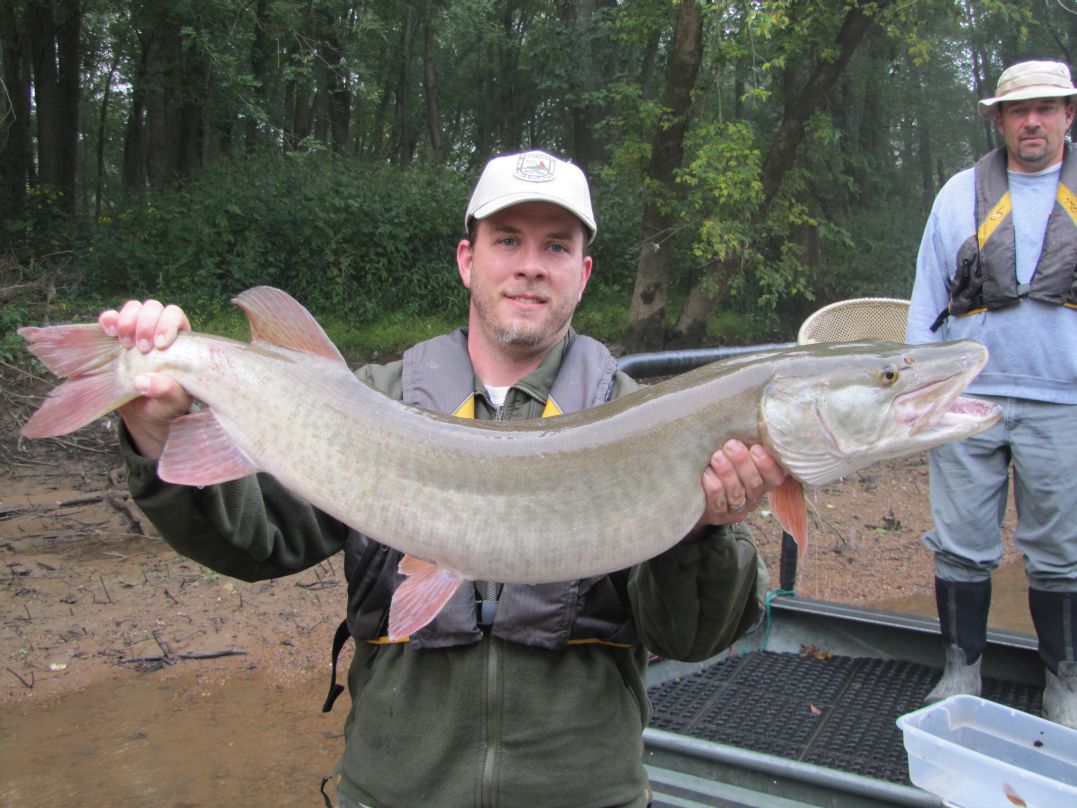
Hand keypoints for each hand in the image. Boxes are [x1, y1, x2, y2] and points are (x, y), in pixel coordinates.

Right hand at [98, 300, 193, 458]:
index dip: (168, 324)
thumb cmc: (166, 406)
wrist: (144, 415)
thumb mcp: (172, 404)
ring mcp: (136, 333)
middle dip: (146, 323)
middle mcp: (159, 332)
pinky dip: (108, 319)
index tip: (160, 345)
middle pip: (154, 308)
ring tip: (124, 344)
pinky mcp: (116, 339)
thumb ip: (167, 392)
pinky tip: (108, 331)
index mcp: (181, 342)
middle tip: (141, 348)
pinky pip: (110, 319)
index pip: (176, 316)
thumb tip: (145, 382)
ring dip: (127, 320)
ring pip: (134, 308)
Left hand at [691, 440, 784, 533]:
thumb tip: (749, 422)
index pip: (775, 477)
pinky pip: (718, 502)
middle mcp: (753, 497)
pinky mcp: (718, 514)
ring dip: (728, 473)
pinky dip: (713, 487)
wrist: (697, 492)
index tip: (756, 448)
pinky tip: (707, 473)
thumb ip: (746, 445)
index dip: (768, 464)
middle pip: (754, 484)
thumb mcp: (736, 455)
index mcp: (763, 481)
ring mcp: (736, 508)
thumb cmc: (721, 464)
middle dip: (743, 463)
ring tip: (717, 456)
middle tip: (731, 445)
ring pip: (737, 493)